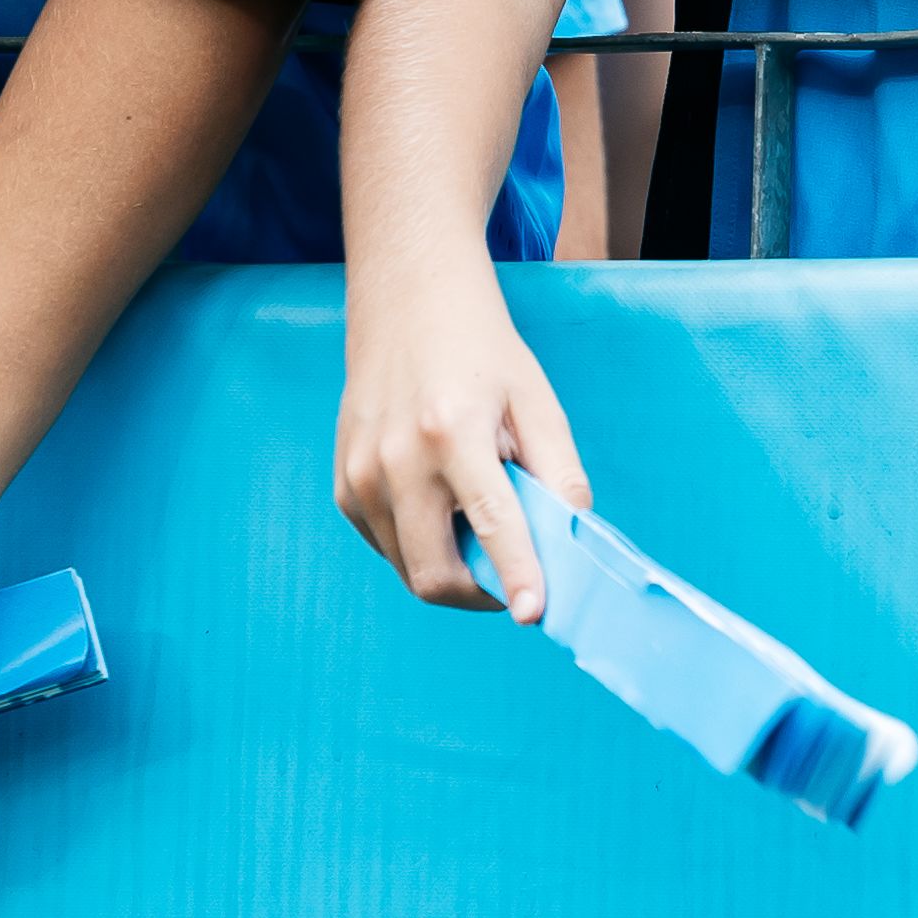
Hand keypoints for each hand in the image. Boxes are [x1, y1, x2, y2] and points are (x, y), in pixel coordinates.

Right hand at [334, 252, 587, 616]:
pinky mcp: (344, 485)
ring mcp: (360, 475)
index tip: (534, 613)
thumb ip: (558, 471)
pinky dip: (420, 546)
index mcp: (452, 432)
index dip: (515, 575)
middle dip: (481, 592)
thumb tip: (573, 537)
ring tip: (475, 522)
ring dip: (450, 569)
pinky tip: (440, 505)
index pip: (489, 522)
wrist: (405, 303)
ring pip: (408, 568)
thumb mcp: (535, 400)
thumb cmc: (480, 351)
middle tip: (514, 577)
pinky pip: (386, 545)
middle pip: (435, 572)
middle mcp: (396, 458)